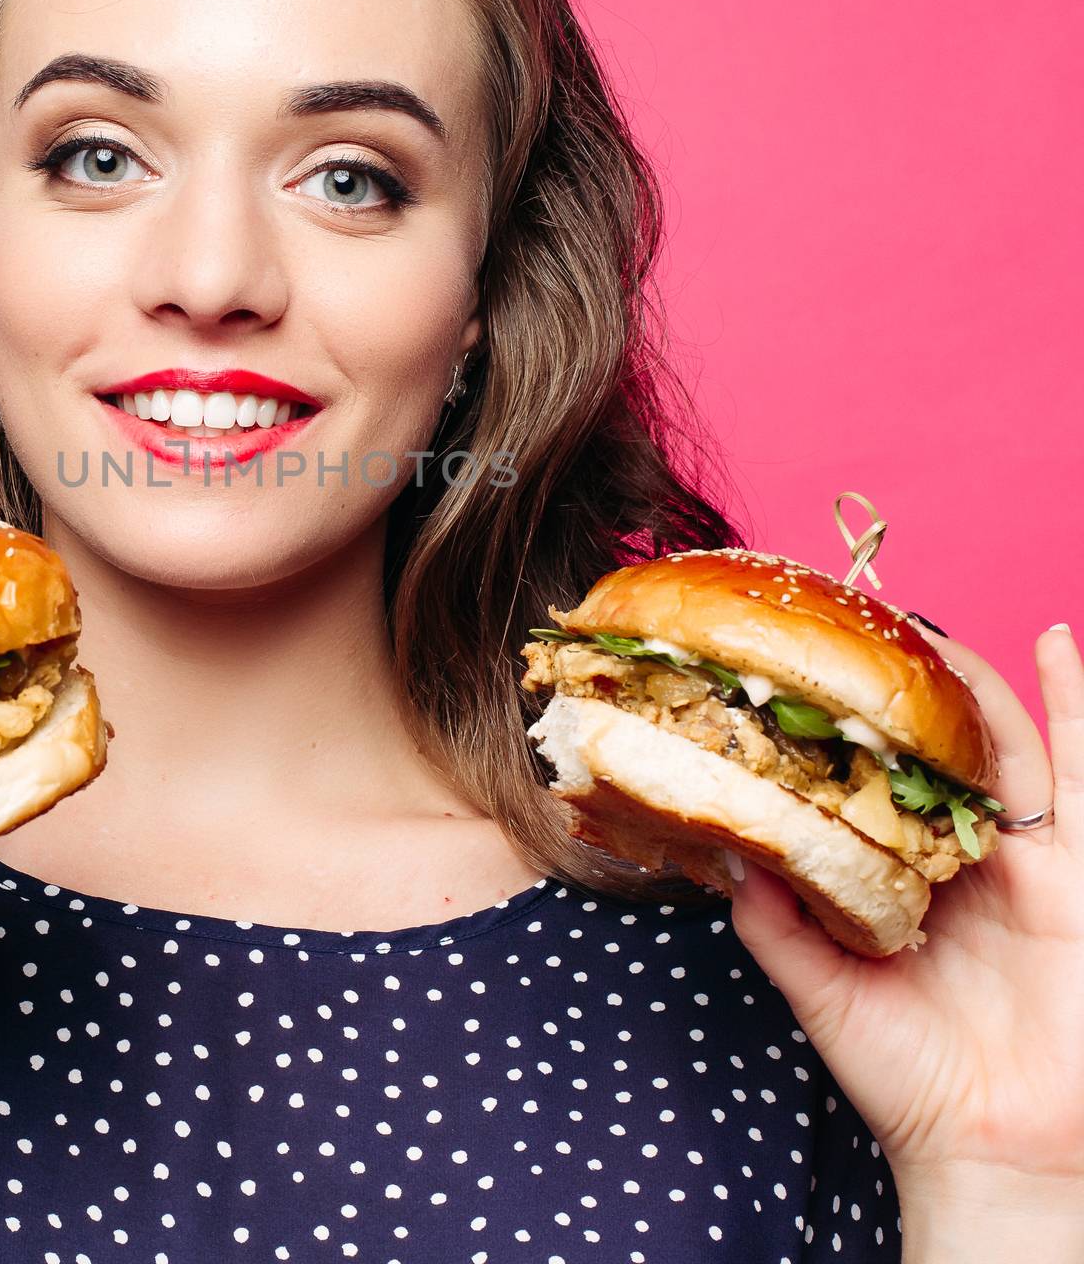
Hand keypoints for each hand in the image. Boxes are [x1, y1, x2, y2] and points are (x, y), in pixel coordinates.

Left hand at [725, 617, 1083, 1230]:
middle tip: (858, 626)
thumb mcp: (819, 989)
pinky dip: (1073, 706)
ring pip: (999, 746)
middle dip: (904, 692)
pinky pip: (1080, 775)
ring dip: (972, 681)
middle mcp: (962, 859)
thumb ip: (774, 921)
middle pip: (934, 751)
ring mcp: (1024, 861)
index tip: (800, 668)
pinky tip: (1055, 645)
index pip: (873, 780)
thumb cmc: (909, 1079)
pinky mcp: (1074, 873)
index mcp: (901, 877)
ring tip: (931, 623)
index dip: (845, 726)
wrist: (992, 1151)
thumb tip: (727, 850)